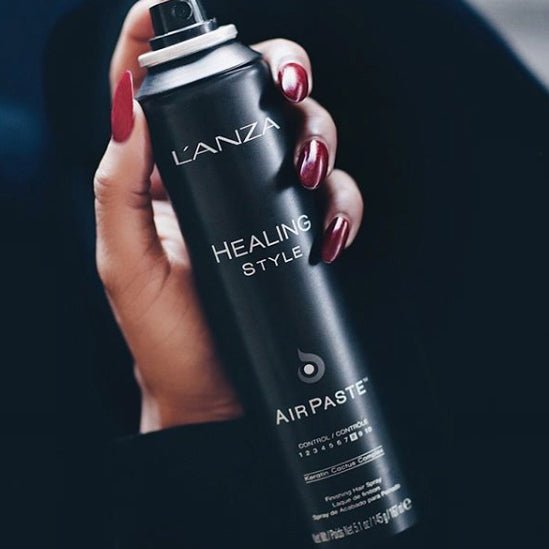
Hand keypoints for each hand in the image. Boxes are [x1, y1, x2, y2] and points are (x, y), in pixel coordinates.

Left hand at [95, 0, 364, 432]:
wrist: (217, 390)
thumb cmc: (165, 336)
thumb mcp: (124, 261)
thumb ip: (118, 187)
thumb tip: (129, 110)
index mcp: (164, 177)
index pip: (164, 92)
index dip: (163, 43)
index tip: (169, 10)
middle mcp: (218, 178)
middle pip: (256, 94)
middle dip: (282, 76)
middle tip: (291, 89)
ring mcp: (265, 203)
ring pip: (306, 136)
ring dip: (321, 138)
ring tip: (314, 174)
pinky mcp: (300, 232)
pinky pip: (335, 198)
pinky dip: (343, 203)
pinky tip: (332, 231)